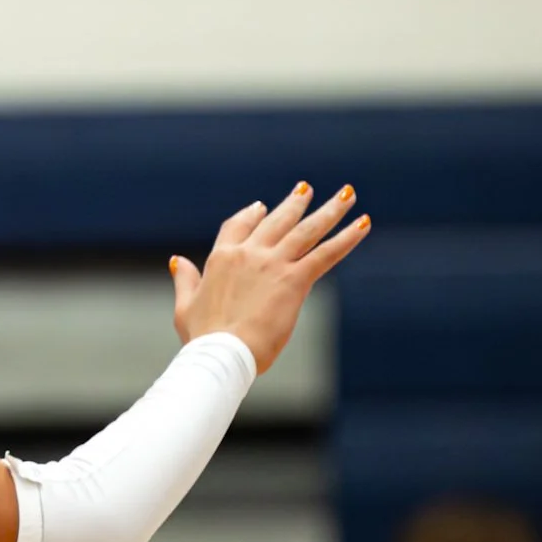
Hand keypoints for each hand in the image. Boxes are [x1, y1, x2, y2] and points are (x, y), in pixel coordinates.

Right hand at [169, 183, 369, 373]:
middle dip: (294, 203)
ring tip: (346, 195)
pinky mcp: (294, 280)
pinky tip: (364, 224)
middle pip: (277, 220)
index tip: (261, 207)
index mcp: (221, 258)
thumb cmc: (202, 337)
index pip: (238, 226)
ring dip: (329, 210)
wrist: (223, 352)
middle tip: (307, 189)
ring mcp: (273, 264)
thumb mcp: (185, 305)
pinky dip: (348, 237)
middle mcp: (248, 253)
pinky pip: (327, 253)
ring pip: (307, 230)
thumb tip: (178, 260)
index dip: (251, 215)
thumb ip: (185, 280)